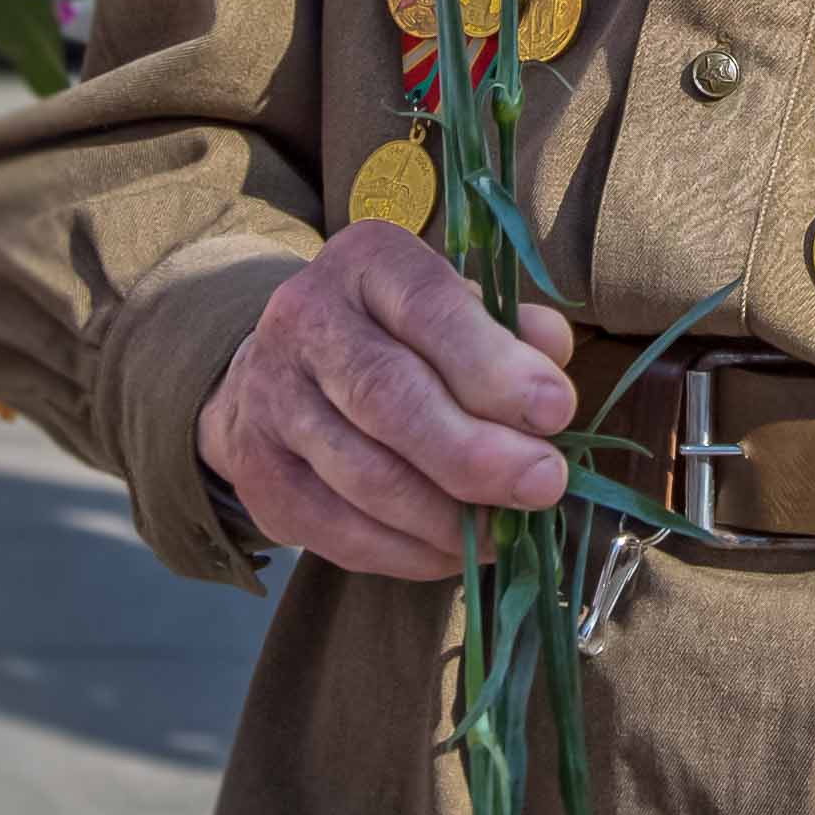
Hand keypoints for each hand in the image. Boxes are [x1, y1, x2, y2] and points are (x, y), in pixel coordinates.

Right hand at [195, 220, 576, 578]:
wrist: (288, 368)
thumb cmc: (403, 336)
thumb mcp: (460, 307)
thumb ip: (511, 330)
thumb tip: (552, 355)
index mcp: (367, 262)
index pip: (429, 308)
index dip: (494, 366)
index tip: (556, 411)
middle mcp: (305, 319)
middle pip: (389, 397)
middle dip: (476, 453)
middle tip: (543, 484)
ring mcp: (271, 399)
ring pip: (365, 475)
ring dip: (448, 517)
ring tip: (506, 529)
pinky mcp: (258, 475)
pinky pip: (340, 531)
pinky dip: (410, 553)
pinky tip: (456, 551)